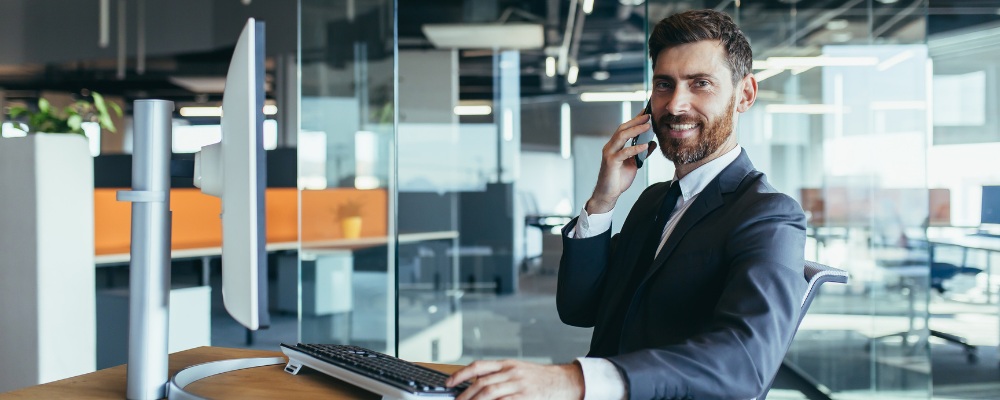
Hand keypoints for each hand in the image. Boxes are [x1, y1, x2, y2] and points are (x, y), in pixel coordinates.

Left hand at [445, 359, 583, 399]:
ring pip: (490, 393)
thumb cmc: (539, 378)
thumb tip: (476, 383)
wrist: (563, 382)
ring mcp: (519, 384)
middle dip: (465, 394)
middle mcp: (511, 372)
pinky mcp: (526, 397)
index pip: (478, 366)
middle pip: (481, 383)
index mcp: (507, 364)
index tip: (448, 383)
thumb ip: (499, 375)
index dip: (460, 374)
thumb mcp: (518, 370)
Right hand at [586, 113, 657, 213]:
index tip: (646, 112)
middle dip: (636, 121)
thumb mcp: (634, 163)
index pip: (625, 128)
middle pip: (622, 128)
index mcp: (615, 145)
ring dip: (636, 130)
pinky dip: (635, 148)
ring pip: (621, 136)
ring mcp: (609, 153)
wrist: (608, 193)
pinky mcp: (610, 162)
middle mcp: (610, 146)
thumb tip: (653, 143)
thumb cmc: (618, 179)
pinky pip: (624, 152)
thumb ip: (641, 153)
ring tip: (648, 126)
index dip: (635, 119)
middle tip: (648, 115)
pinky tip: (645, 145)